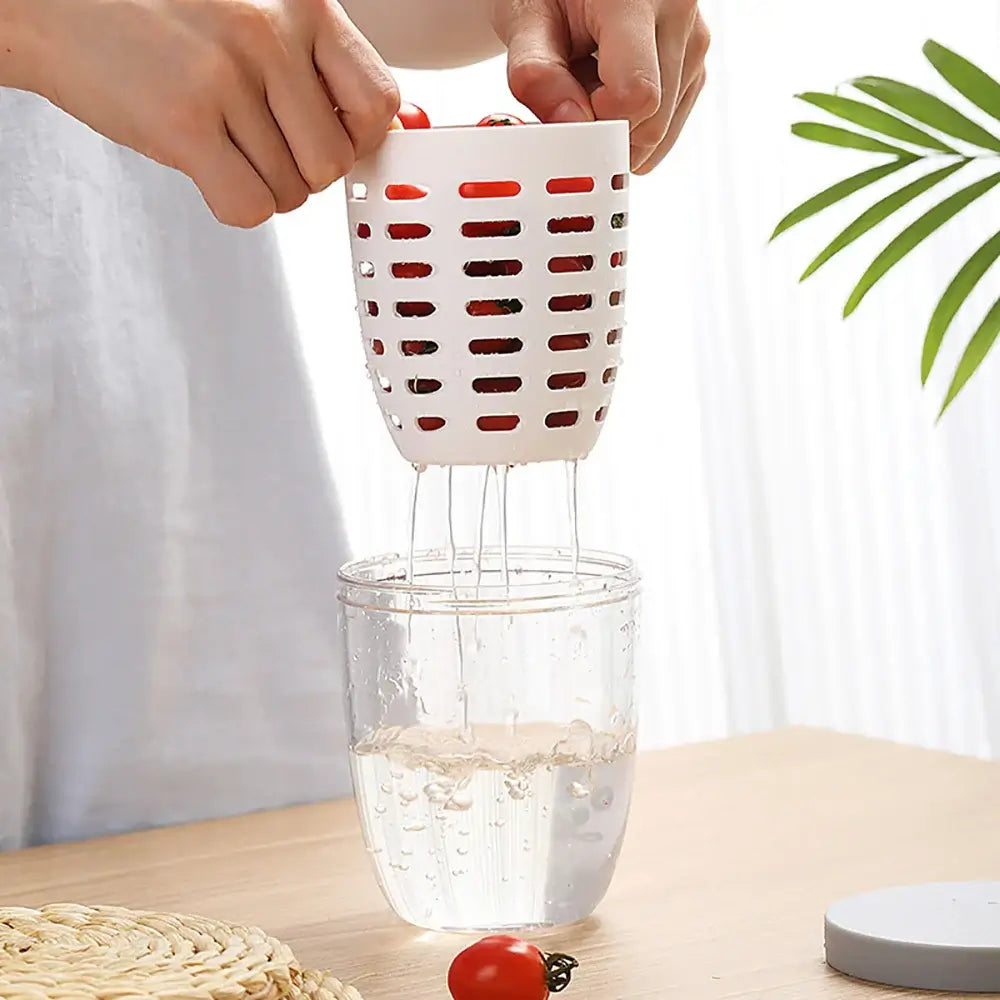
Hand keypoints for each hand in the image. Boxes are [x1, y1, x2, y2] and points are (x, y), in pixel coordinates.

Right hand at [15, 0, 399, 226]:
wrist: (54, 2)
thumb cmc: (156, 12)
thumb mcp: (252, 10)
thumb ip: (311, 62)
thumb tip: (366, 136)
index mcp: (300, 1)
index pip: (378, 103)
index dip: (356, 139)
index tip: (328, 141)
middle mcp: (269, 32)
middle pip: (332, 163)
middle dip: (299, 172)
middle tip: (257, 146)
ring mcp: (226, 77)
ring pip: (291, 193)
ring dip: (260, 186)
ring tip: (219, 141)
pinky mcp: (184, 123)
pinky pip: (250, 207)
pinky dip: (232, 203)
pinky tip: (204, 166)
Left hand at [493, 0, 708, 172]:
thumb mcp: (527, 20)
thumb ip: (537, 74)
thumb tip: (568, 126)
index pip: (636, 94)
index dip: (598, 120)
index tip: (569, 107)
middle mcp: (677, 16)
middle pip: (651, 124)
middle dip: (604, 128)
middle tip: (574, 90)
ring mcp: (693, 42)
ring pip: (660, 133)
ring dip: (617, 128)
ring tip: (592, 81)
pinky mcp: (695, 65)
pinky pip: (666, 128)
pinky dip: (632, 125)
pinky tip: (612, 88)